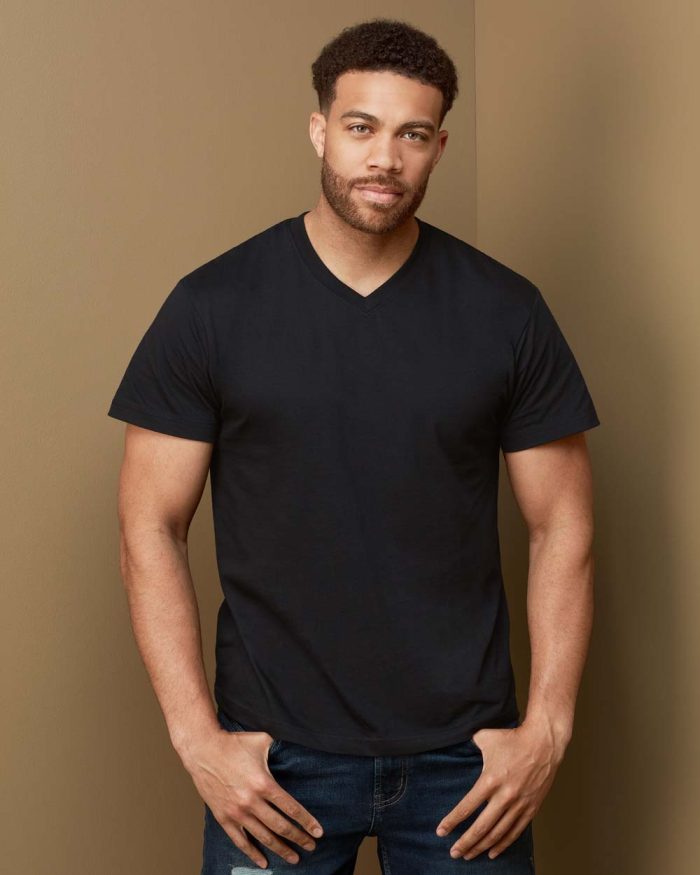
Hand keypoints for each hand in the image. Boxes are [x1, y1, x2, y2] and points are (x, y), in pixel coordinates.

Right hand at [185, 726, 323, 868]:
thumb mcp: (262, 741)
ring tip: (294, 858)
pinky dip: (253, 854)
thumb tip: (296, 748)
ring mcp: (237, 812)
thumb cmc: (234, 743)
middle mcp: (251, 801)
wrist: (203, 750)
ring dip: (281, 850)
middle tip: (311, 847)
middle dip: (299, 838)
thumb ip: (280, 748)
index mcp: (264, 783)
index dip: (306, 822)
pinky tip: (264, 863)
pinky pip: (241, 841)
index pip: (291, 808)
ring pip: (264, 837)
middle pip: (281, 826)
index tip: (318, 832)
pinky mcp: (224, 818)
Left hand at [435, 721, 563, 860]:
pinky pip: (515, 832)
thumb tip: (457, 744)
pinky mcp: (531, 808)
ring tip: (468, 855)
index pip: (467, 807)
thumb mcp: (484, 737)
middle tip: (453, 853)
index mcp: (490, 780)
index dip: (452, 821)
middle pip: (481, 827)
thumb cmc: (512, 738)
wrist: (543, 743)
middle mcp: (504, 796)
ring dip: (481, 847)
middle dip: (465, 842)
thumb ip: (469, 744)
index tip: (441, 832)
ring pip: (497, 834)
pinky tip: (492, 853)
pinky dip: (503, 845)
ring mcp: (519, 804)